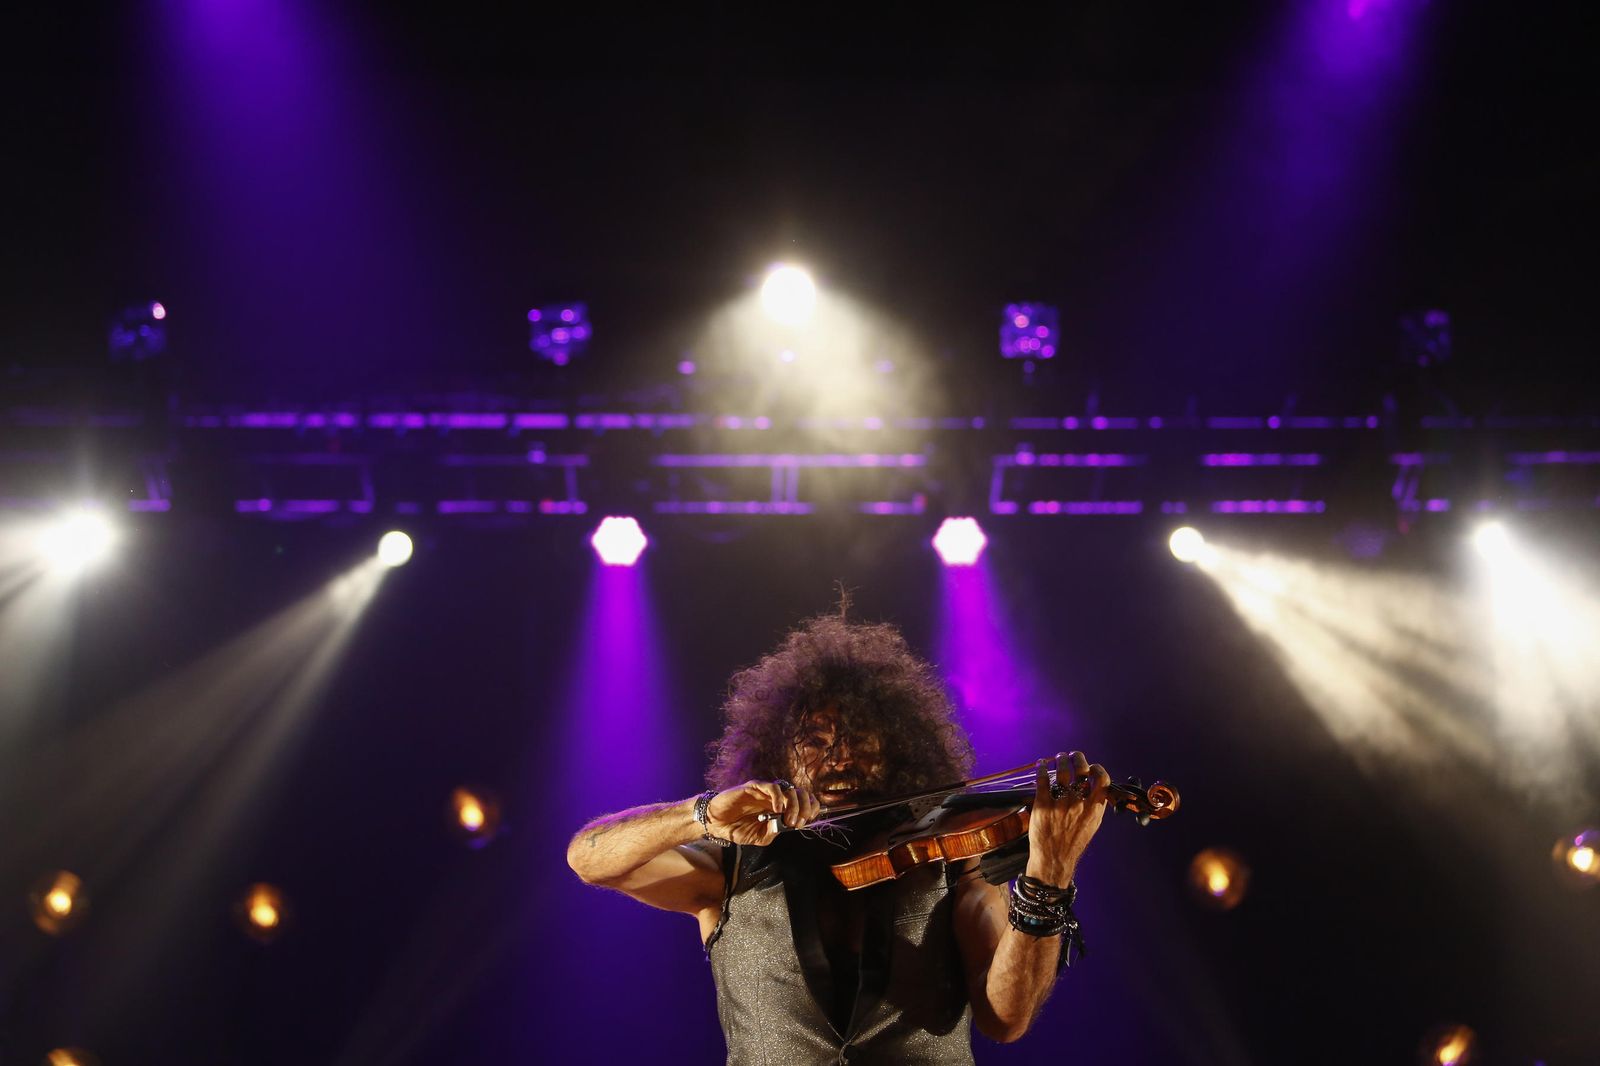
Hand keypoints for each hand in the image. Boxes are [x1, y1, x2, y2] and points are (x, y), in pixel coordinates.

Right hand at [704, 779, 819, 844]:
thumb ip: (774, 831)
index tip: (807, 821)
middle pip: (801, 793)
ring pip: (790, 789)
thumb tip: (788, 825)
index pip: (804, 801)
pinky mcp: (754, 787)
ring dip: (795, 805)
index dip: (811, 808)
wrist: (716, 824)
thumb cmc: (738, 829)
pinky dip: (779, 798)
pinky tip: (777, 810)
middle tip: (799, 823)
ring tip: (789, 820)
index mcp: (780, 808)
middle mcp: (776, 798)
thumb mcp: (760, 837)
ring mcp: (765, 792)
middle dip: (806, 808)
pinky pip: (772, 787)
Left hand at [1025, 751, 1109, 886]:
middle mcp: (1079, 805)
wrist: (1054, 859)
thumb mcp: (1092, 825)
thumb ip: (1095, 806)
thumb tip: (1096, 787)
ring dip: (1061, 760)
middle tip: (1073, 755)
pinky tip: (1042, 764)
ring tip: (1060, 757)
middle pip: (1081, 771)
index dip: (1098, 769)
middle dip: (1078, 758)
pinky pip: (1043, 780)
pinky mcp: (1043, 805)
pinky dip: (1043, 768)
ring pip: (1063, 771)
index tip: (1092, 767)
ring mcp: (1061, 804)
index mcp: (1094, 810)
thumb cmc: (1073, 843)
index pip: (1102, 780)